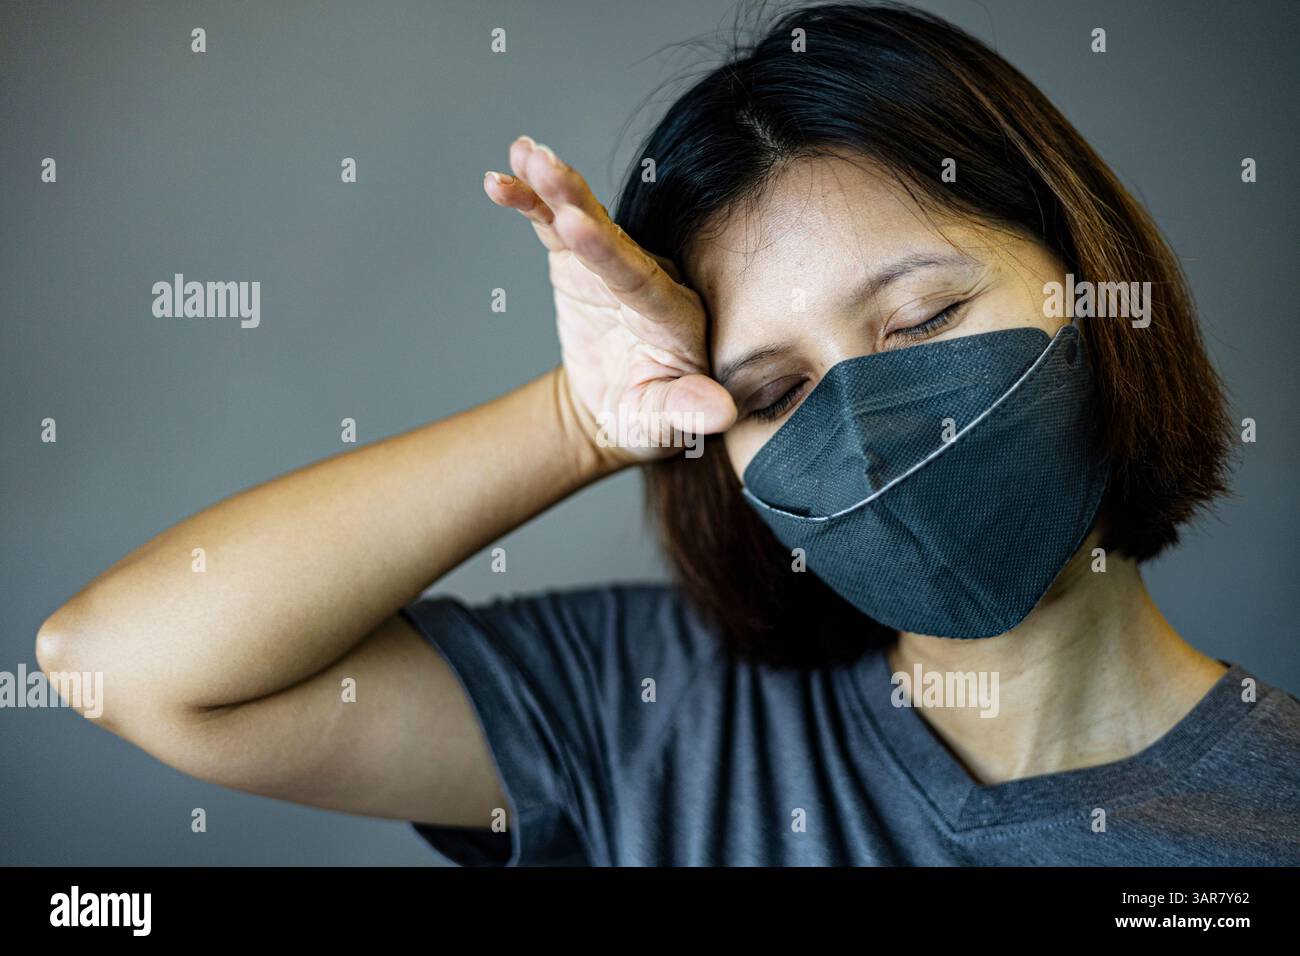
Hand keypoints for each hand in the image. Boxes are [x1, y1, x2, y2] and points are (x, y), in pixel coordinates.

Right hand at [483, 135, 736, 463]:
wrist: (620, 407)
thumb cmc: (649, 420)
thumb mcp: (665, 424)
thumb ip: (687, 413)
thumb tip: (720, 413)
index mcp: (672, 316)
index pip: (637, 277)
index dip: (604, 250)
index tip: (574, 223)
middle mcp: (647, 279)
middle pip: (611, 234)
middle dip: (576, 199)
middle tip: (545, 165)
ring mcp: (610, 265)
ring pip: (584, 218)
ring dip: (554, 186)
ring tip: (523, 154)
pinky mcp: (579, 261)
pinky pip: (553, 227)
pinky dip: (530, 202)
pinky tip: (501, 181)